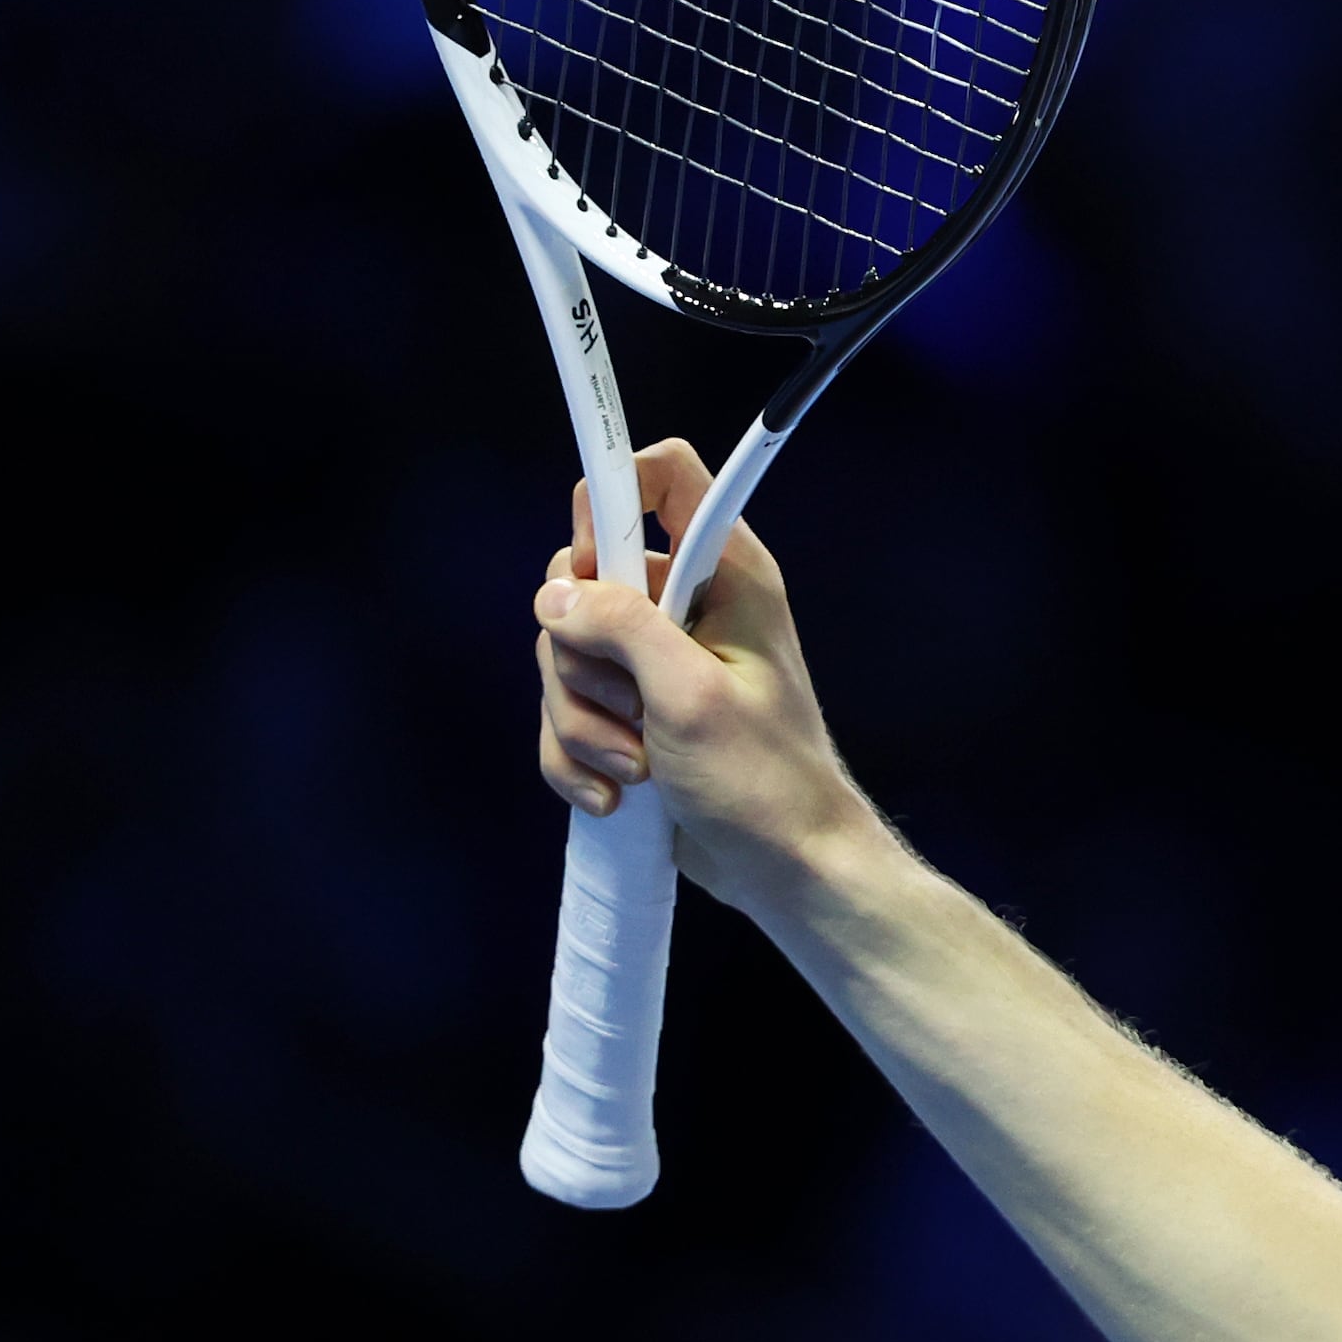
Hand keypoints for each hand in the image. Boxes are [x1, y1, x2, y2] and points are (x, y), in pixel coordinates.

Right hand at [528, 441, 877, 925]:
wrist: (785, 866)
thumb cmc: (762, 779)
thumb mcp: (690, 695)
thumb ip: (624, 628)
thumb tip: (556, 593)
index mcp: (727, 574)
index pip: (662, 475)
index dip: (612, 505)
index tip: (598, 576)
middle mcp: (690, 605)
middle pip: (581, 579)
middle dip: (581, 658)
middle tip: (631, 711)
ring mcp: (655, 661)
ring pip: (563, 653)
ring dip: (581, 722)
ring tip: (636, 767)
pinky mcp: (631, 713)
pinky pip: (565, 712)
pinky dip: (576, 757)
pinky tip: (615, 796)